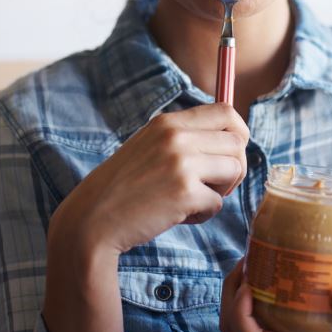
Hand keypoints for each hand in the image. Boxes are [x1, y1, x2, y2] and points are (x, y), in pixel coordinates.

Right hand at [49, 104, 248, 254]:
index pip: (226, 112)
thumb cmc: (123, 188)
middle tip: (212, 185)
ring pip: (235, 170)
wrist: (92, 219)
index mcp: (168, 122)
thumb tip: (233, 140)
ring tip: (191, 200)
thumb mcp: (149, 147)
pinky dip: (202, 214)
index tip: (231, 154)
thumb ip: (183, 138)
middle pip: (238, 142)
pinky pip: (217, 203)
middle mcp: (177, 136)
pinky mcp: (184, 192)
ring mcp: (181, 163)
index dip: (239, 133)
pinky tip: (177, 215)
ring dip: (219, 191)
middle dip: (233, 168)